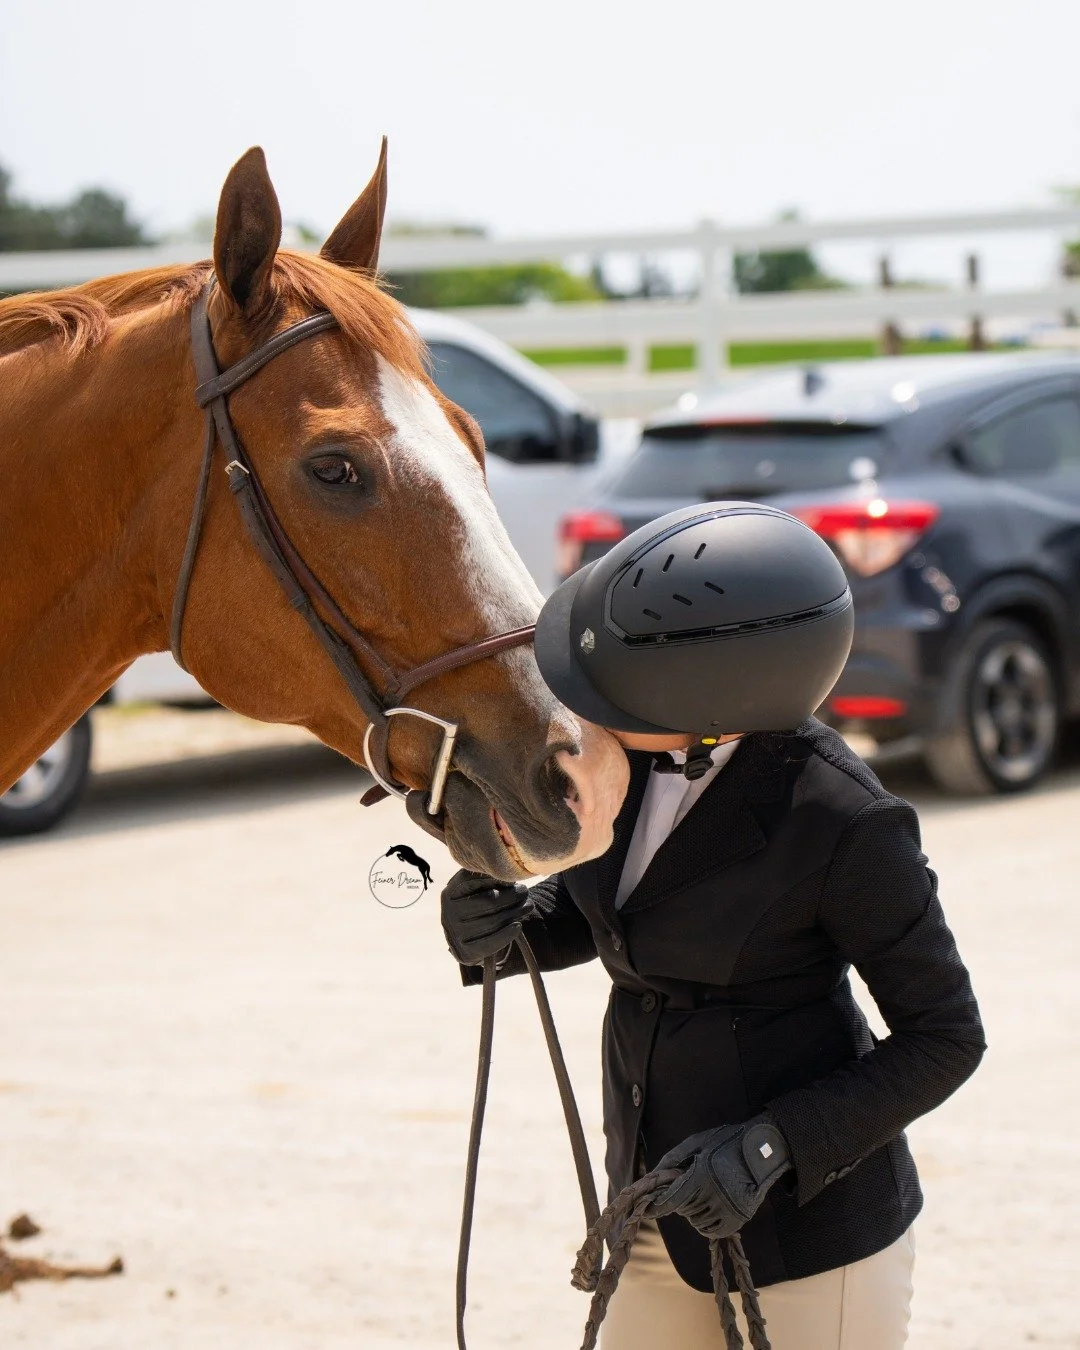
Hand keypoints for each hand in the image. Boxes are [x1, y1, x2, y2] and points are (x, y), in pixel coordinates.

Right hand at [441, 869, 533, 964]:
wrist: (464, 938)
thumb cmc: (474, 904)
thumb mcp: (473, 887)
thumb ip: (485, 877)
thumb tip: (508, 877)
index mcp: (450, 893)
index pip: (475, 881)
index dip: (496, 878)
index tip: (514, 878)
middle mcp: (449, 914)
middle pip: (487, 902)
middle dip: (511, 896)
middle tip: (525, 891)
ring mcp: (456, 935)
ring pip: (492, 922)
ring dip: (514, 912)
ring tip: (528, 905)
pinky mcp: (466, 952)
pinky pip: (490, 943)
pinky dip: (506, 934)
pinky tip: (518, 926)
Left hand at [648, 1114, 791, 1240]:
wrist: (763, 1149)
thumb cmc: (727, 1141)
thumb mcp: (698, 1142)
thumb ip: (673, 1157)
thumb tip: (653, 1174)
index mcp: (702, 1175)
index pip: (673, 1200)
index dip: (658, 1206)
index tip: (648, 1209)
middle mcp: (715, 1195)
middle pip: (684, 1210)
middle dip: (680, 1200)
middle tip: (688, 1188)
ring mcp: (728, 1209)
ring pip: (697, 1222)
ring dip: (693, 1212)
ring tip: (701, 1195)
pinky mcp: (739, 1218)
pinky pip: (713, 1231)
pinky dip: (706, 1224)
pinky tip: (708, 1210)